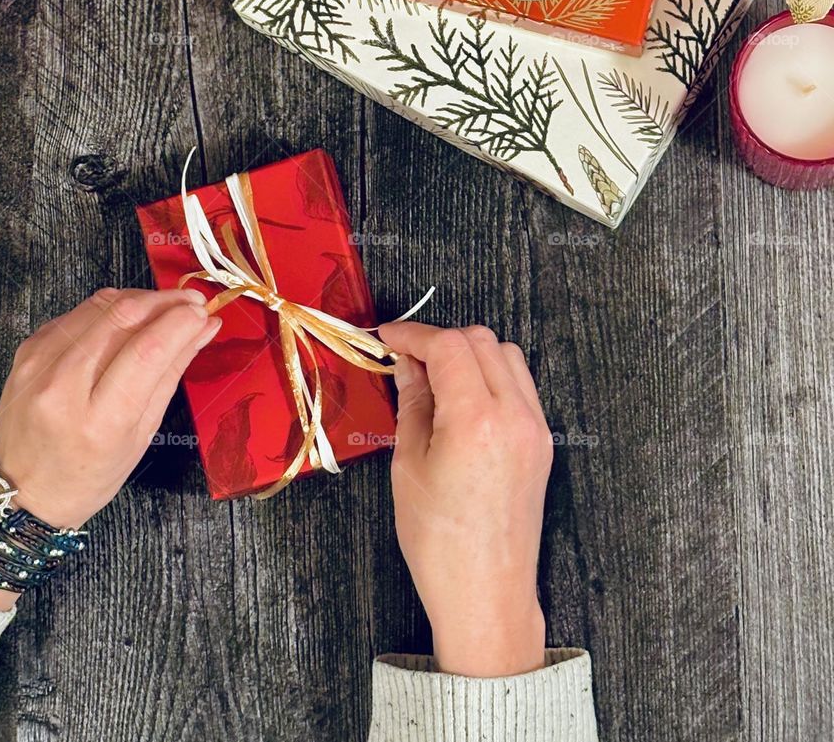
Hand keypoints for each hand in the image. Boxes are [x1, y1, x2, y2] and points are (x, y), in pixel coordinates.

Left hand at [0, 287, 219, 527]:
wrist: (20, 490)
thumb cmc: (88, 475)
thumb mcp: (142, 435)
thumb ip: (171, 373)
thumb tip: (203, 328)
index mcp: (99, 421)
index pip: (148, 350)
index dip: (181, 321)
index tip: (203, 312)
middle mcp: (63, 387)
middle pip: (123, 316)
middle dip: (165, 300)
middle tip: (191, 301)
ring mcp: (39, 363)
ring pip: (100, 305)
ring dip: (141, 299)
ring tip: (165, 308)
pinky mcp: (27, 348)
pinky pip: (78, 313)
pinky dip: (109, 310)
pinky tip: (126, 321)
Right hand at [378, 321, 551, 677]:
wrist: (485, 594)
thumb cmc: (439, 541)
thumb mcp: (409, 466)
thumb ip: (413, 404)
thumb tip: (408, 365)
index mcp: (476, 420)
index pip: (449, 345)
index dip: (413, 334)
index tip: (387, 338)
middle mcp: (515, 415)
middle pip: (482, 340)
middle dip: (441, 341)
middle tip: (407, 361)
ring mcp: (535, 428)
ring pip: (506, 356)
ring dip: (470, 354)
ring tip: (435, 380)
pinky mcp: (542, 443)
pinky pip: (520, 385)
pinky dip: (491, 375)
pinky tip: (463, 399)